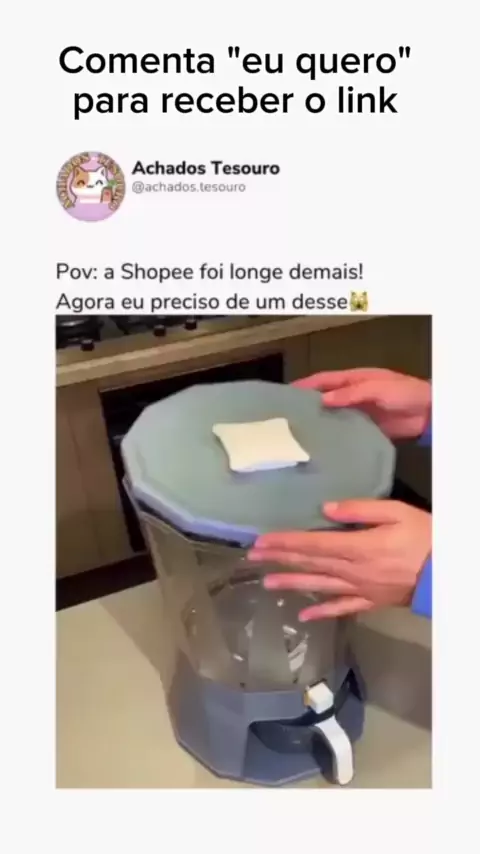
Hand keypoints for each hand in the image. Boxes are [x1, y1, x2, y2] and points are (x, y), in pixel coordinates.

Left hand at [248, 500, 431, 619]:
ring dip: (292, 584)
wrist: (448, 573)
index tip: (262, 541)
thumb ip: (360, 509)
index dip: (285, 542)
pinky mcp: (370, 602)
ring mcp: (360, 589)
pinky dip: (322, 612)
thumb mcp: (396, 512)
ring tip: (266, 583)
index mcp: (357, 547)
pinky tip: (303, 615)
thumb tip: (327, 509)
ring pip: (319, 586)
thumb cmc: (424, 536)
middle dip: (280, 559)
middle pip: (310, 563)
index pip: (313, 544)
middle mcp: (353, 571)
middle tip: (253, 557)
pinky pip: (342, 608)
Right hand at [294, 368, 430, 439]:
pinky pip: (347, 430)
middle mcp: (353, 394)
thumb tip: (323, 400)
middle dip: (308, 404)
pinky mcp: (366, 428)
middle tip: (288, 416)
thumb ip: (351, 393)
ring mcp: (359, 412)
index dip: (306, 384)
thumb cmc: (404, 393)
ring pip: (334, 415)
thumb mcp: (377, 388)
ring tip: (299, 433)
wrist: (429, 413)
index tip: (287, 393)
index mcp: (355, 379)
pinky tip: (323, 445)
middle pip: (326, 398)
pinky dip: (335, 435)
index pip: (325, 380)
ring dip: (320, 421)